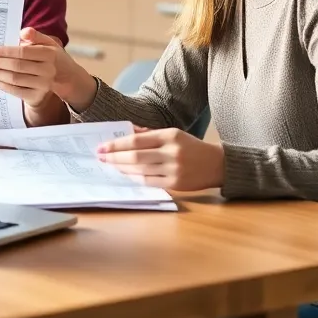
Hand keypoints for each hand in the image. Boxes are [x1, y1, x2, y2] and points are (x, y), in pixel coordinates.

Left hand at [0, 27, 96, 109]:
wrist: (64, 79)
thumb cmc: (50, 57)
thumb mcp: (48, 43)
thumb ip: (35, 36)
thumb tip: (23, 32)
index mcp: (49, 54)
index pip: (23, 52)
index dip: (5, 52)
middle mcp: (48, 71)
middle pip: (17, 66)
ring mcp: (42, 86)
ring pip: (13, 79)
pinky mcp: (36, 96)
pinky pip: (13, 91)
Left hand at [97, 128, 223, 191]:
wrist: (217, 164)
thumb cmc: (191, 147)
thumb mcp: (174, 134)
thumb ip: (150, 134)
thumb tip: (126, 133)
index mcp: (170, 135)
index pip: (137, 140)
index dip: (117, 144)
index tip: (102, 146)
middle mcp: (172, 152)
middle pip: (136, 156)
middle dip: (115, 157)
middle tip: (100, 157)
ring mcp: (174, 169)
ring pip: (141, 170)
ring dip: (122, 168)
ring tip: (110, 165)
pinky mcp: (176, 184)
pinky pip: (149, 182)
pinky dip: (135, 178)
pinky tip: (126, 175)